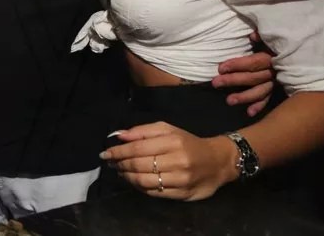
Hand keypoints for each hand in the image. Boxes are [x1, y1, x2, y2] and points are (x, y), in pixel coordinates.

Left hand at [100, 122, 239, 200]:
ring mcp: (181, 180)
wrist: (218, 161)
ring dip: (127, 177)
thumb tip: (119, 135)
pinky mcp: (183, 194)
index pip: (138, 148)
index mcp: (173, 142)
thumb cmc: (188, 143)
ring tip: (121, 172)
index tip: (105, 153)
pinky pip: (154, 192)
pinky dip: (139, 187)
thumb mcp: (168, 129)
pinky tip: (134, 181)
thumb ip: (142, 131)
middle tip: (111, 163)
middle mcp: (177, 161)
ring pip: (144, 181)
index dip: (118, 152)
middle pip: (139, 165)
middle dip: (120, 164)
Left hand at [213, 32, 274, 116]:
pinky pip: (269, 98)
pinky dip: (260, 105)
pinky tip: (249, 112)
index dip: (237, 65)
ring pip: (261, 91)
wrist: (304, 52)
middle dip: (234, 81)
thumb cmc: (282, 42)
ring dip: (245, 97)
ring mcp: (278, 82)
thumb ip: (263, 37)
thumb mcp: (273, 37)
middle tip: (216, 83)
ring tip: (229, 101)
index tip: (221, 68)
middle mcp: (276, 71)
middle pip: (253, 78)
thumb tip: (253, 36)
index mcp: (273, 57)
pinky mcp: (280, 88)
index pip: (253, 63)